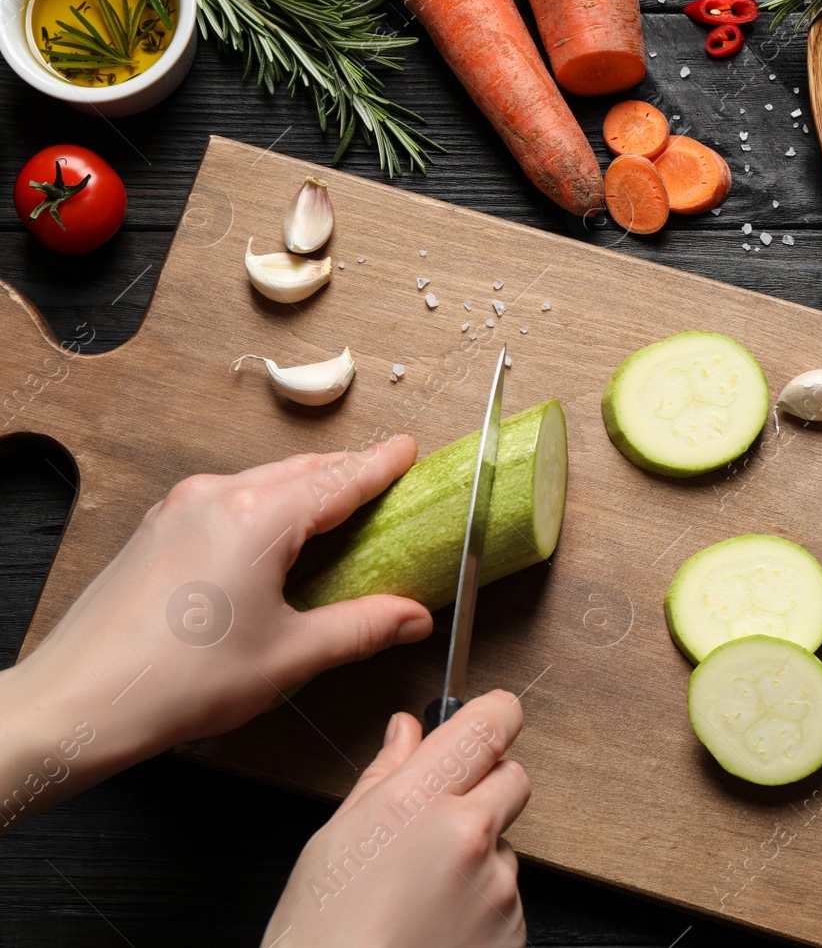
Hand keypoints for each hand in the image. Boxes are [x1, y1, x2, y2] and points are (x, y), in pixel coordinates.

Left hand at [0, 436, 434, 827]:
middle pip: (302, 471)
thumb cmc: (179, 682)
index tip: (409, 449)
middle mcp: (218, 496)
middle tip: (385, 483)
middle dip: (347, 473)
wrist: (78, 702)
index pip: (340, 479)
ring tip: (338, 512)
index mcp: (259, 518)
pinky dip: (266, 506)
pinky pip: (228, 499)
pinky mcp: (157, 529)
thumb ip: (360, 629)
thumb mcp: (289, 657)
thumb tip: (413, 617)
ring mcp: (180, 508)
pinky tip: (277, 539)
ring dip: (306, 490)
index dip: (381, 465)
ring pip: (263, 481)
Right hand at [262, 691, 529, 946]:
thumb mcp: (333, 844)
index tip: (489, 718)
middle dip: (485, 788)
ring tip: (420, 894)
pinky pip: (508, 896)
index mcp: (418, 802)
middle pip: (514, 777)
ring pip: (507, 843)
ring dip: (478, 855)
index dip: (494, 716)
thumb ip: (382, 776)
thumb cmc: (320, 938)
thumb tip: (407, 731)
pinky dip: (481, 903)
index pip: (492, 723)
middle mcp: (468, 836)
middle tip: (438, 821)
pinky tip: (436, 924)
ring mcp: (497, 886)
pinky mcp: (514, 928)